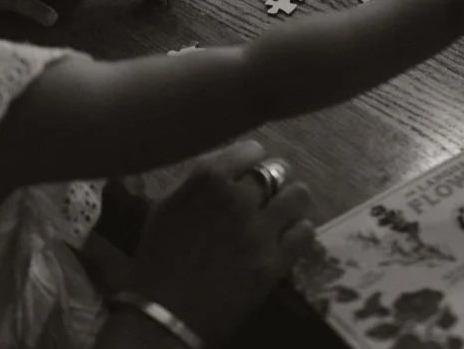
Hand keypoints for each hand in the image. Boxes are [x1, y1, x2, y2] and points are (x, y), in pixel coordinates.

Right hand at [126, 141, 315, 346]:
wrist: (165, 312)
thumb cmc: (158, 257)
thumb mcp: (167, 205)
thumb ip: (200, 179)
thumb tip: (229, 162)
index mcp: (208, 180)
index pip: (251, 150)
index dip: (252, 160)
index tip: (249, 171)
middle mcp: (238, 198)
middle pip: (278, 171)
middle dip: (272, 182)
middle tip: (266, 195)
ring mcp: (260, 230)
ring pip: (298, 196)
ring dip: (290, 202)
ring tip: (280, 213)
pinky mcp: (274, 261)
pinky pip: (305, 231)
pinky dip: (297, 232)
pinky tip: (285, 238)